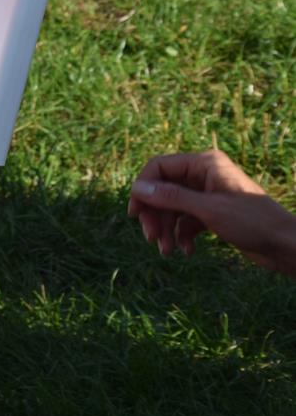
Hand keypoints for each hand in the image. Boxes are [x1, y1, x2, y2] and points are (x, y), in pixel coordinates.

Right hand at [129, 149, 295, 273]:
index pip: (159, 167)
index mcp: (203, 164)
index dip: (143, 189)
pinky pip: (186, 220)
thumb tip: (137, 189)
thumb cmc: (252, 222)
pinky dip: (182, 236)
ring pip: (172, 208)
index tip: (135, 214)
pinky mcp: (212, 213)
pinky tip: (187, 252)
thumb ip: (171, 197)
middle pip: (163, 190)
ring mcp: (207, 194)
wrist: (285, 245)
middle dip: (155, 215)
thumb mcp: (208, 209)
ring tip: (167, 251)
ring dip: (166, 229)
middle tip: (150, 238)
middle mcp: (203, 175)